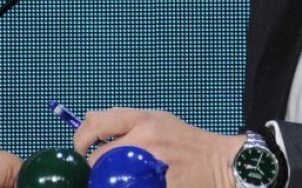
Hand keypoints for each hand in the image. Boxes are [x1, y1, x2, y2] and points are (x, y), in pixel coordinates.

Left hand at [73, 108, 240, 187]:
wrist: (220, 163)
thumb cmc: (187, 141)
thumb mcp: (158, 120)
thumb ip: (126, 120)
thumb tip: (88, 120)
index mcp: (143, 120)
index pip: (96, 124)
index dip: (81, 138)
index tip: (82, 149)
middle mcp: (144, 140)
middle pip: (97, 156)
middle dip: (92, 166)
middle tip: (97, 171)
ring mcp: (148, 166)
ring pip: (106, 178)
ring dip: (103, 180)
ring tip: (112, 180)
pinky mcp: (153, 185)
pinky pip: (122, 186)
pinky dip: (117, 186)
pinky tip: (125, 185)